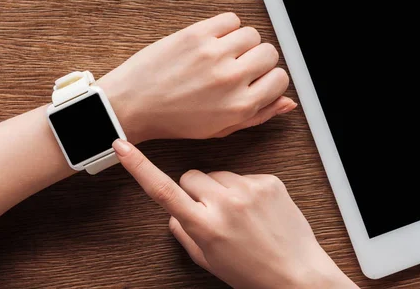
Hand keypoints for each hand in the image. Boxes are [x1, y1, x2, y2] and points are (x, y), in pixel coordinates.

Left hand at [97, 13, 295, 142]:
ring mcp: (213, 54)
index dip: (270, 78)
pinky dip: (227, 27)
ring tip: (224, 53)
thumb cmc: (174, 120)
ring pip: (252, 34)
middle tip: (239, 65)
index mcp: (239, 105)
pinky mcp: (196, 34)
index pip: (280, 79)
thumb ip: (258, 116)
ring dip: (242, 42)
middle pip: (269, 53)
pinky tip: (214, 40)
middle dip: (259, 59)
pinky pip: (231, 19)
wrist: (132, 105)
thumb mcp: (221, 129)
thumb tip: (288, 103)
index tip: (258, 78)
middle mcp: (230, 79)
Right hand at [113, 140, 357, 288]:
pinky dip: (244, 189)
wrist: (297, 272)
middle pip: (190, 176)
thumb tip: (172, 212)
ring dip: (221, 189)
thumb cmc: (252, 272)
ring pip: (217, 174)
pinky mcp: (269, 180)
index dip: (138, 167)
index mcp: (205, 226)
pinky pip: (244, 175)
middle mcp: (226, 203)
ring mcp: (249, 188)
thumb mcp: (208, 260)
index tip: (122, 147)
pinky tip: (256, 209)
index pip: (163, 191)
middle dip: (194, 191)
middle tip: (209, 212)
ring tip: (239, 214)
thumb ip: (184, 233)